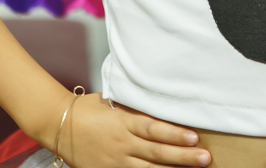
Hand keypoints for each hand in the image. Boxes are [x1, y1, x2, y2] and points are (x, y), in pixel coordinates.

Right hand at [47, 93, 211, 167]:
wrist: (59, 124)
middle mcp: (122, 143)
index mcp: (123, 121)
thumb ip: (136, 108)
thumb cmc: (89, 109)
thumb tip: (162, 106)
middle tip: (206, 158)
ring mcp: (115, 161)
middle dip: (183, 156)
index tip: (195, 136)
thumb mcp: (113, 103)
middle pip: (157, 151)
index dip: (175, 133)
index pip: (154, 128)